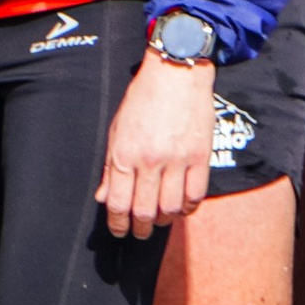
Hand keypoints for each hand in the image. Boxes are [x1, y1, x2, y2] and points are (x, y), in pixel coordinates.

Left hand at [98, 47, 212, 237]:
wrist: (176, 72)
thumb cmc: (143, 98)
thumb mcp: (117, 130)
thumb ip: (111, 167)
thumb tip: (104, 197)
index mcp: (125, 154)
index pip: (119, 203)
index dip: (118, 224)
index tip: (120, 231)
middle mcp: (150, 161)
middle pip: (144, 211)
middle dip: (140, 228)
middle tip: (139, 232)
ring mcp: (177, 160)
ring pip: (171, 208)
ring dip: (164, 220)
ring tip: (160, 220)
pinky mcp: (200, 157)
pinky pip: (196, 195)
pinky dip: (189, 208)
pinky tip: (182, 207)